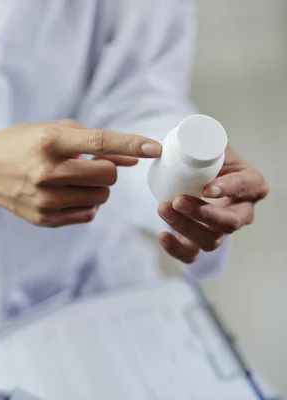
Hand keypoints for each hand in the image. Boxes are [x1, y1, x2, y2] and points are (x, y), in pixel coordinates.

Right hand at [0, 120, 161, 226]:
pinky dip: (86, 204)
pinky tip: (67, 194)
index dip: (132, 144)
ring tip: (74, 180)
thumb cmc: (21, 143)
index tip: (155, 148)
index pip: (100, 143)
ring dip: (97, 188)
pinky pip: (87, 215)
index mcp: (49, 142)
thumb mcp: (53, 131)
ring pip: (101, 198)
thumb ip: (94, 142)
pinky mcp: (43, 219)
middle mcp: (46, 171)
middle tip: (90, 165)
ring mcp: (44, 199)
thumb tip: (133, 158)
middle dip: (107, 170)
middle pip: (107, 175)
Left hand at [157, 146, 268, 262]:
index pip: (248, 187)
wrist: (191, 176)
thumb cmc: (206, 159)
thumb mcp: (211, 145)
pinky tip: (162, 236)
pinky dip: (177, 250)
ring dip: (185, 227)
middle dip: (204, 213)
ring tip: (163, 208)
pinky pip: (193, 255)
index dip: (230, 189)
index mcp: (250, 184)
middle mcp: (241, 210)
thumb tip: (184, 134)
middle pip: (231, 221)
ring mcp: (221, 230)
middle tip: (178, 200)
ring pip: (211, 239)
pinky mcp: (200, 242)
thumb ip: (203, 137)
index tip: (207, 188)